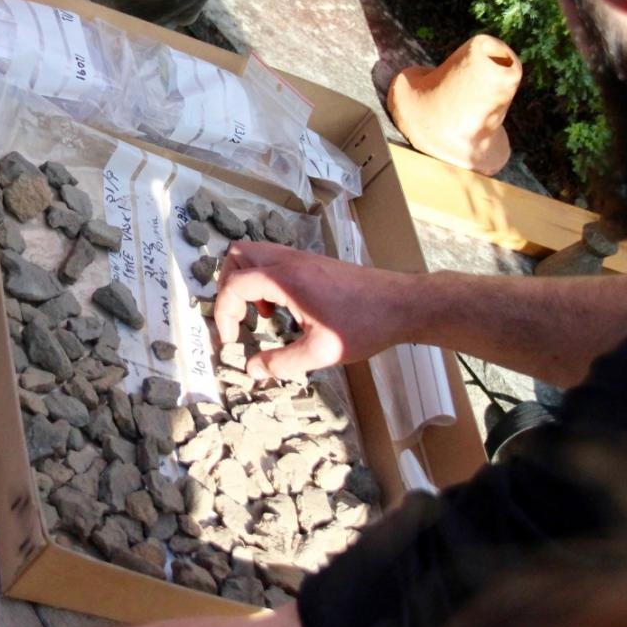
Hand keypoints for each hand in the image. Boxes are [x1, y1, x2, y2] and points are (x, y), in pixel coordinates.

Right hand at [214, 242, 415, 379]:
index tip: (232, 341)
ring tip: (260, 314)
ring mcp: (303, 258)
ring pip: (256, 255)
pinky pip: (274, 262)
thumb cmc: (364, 326)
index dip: (224, 313)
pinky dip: (265, 281)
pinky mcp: (314, 263)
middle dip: (227, 287)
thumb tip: (252, 371)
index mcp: (286, 278)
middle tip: (237, 318)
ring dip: (246, 282)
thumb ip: (281, 364)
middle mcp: (290, 261)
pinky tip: (283, 309)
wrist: (402, 304)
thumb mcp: (320, 353)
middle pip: (238, 255)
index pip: (234, 285)